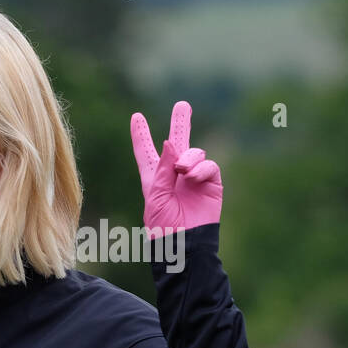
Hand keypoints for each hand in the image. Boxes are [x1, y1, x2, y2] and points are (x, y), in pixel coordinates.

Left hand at [130, 100, 222, 237]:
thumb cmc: (163, 224)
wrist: (184, 242)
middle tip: (183, 105)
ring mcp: (194, 178)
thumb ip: (162, 167)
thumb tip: (171, 142)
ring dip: (188, 157)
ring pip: (194, 152)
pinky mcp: (211, 184)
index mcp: (155, 179)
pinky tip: (192, 176)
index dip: (141, 136)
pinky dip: (201, 168)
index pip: (146, 153)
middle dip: (180, 123)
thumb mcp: (155, 194)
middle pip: (177, 143)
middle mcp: (175, 175)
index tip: (136, 118)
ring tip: (182, 170)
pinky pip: (209, 166)